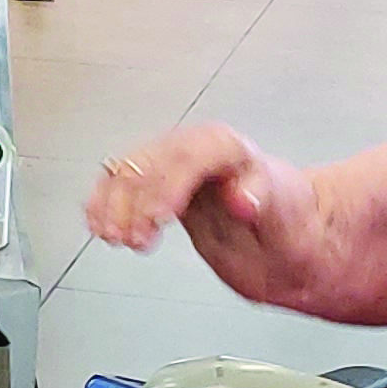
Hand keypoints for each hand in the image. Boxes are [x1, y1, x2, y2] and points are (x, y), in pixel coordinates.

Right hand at [82, 122, 298, 255]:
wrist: (284, 238)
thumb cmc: (287, 223)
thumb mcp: (286, 210)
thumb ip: (263, 198)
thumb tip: (242, 198)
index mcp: (230, 149)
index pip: (192, 154)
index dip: (169, 183)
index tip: (158, 215)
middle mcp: (197, 152)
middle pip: (154, 162)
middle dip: (138, 200)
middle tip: (136, 236)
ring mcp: (174, 167)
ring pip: (129, 172)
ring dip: (115, 204)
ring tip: (117, 237)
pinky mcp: (158, 186)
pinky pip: (120, 185)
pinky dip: (105, 204)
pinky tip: (100, 224)